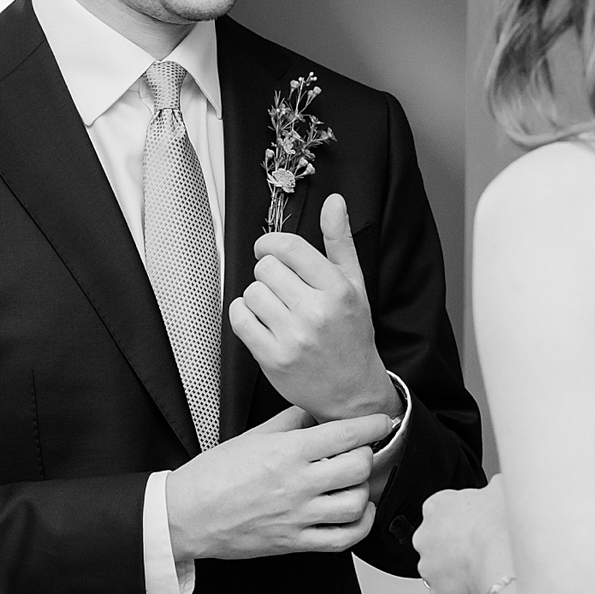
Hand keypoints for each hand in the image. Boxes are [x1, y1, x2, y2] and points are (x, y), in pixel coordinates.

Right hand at [164, 404, 391, 559]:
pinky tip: (357, 512)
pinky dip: (360, 525)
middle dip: (366, 454)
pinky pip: (343, 539)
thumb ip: (290, 422)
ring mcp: (299, 516)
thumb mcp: (253, 436)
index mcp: (287, 452)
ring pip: (356, 503)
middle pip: (359, 466)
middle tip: (359, 451)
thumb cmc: (214, 475)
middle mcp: (297, 484)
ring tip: (354, 482)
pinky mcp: (296, 543)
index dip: (372, 425)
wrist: (188, 514)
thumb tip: (317, 411)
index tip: (381, 421)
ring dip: (363, 490)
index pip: (346, 434)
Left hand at [228, 193, 397, 422]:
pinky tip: (260, 323)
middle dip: (269, 275)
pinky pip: (239, 319)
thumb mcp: (355, 285)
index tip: (269, 252)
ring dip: (258, 298)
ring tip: (276, 310)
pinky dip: (244, 317)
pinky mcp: (273, 359)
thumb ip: (339, 242)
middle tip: (282, 290)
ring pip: (251, 293)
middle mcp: (316, 312)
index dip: (269, 245)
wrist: (352, 392)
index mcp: (337, 288)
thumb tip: (334, 201)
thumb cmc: (351, 334)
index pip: (287, 247)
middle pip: (265, 268)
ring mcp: (293, 337)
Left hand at [416, 475, 514, 593]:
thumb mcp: (503, 488)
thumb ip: (494, 486)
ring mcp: (429, 568)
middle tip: (484, 548)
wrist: (503, 560)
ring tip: (487, 569)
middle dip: (457, 546)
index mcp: (436, 506)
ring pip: (443, 571)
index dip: (465, 518)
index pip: (443, 510)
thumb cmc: (502, 522)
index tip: (480, 523)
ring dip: (460, 571)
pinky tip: (483, 586)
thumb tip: (499, 486)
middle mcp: (424, 537)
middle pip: (439, 542)